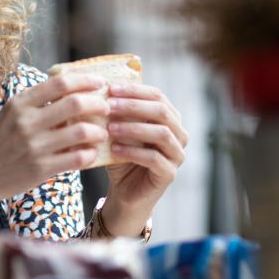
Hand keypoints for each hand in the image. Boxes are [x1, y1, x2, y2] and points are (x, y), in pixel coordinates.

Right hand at [0, 73, 111, 221]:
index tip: (100, 83)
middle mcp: (26, 122)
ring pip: (81, 132)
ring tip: (102, 133)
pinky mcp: (41, 168)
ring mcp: (34, 146)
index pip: (60, 83)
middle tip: (106, 107)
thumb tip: (72, 88)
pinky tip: (91, 153)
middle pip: (75, 103)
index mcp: (20, 103)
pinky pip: (77, 158)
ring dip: (98, 131)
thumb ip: (37, 102)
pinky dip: (90, 154)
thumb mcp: (10, 114)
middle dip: (98, 104)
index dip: (86, 80)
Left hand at [100, 83, 187, 235]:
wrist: (123, 191)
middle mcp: (179, 134)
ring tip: (110, 127)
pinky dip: (133, 152)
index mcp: (169, 118)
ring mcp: (177, 155)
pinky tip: (114, 149)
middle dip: (134, 106)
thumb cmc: (120, 155)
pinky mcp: (169, 174)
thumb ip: (115, 111)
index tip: (111, 88)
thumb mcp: (116, 129)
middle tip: (110, 105)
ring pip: (162, 134)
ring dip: (134, 128)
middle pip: (162, 112)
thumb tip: (98, 87)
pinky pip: (155, 159)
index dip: (135, 90)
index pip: (157, 95)